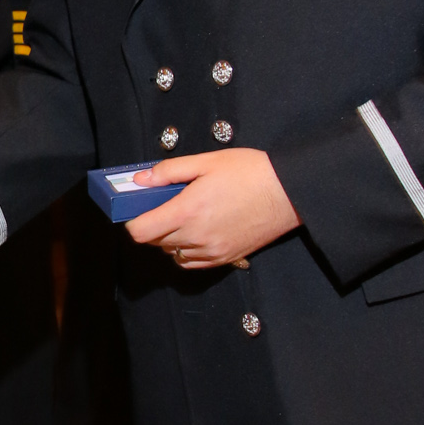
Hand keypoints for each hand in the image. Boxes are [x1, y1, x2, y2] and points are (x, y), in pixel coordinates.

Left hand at [127, 149, 299, 268]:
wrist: (289, 192)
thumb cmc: (249, 171)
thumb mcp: (206, 162)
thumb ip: (168, 172)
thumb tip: (139, 181)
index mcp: (188, 211)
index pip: (140, 232)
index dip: (134, 221)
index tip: (140, 209)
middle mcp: (196, 237)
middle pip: (155, 242)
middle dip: (154, 225)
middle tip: (166, 205)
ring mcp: (212, 251)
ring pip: (173, 254)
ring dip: (170, 239)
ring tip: (186, 217)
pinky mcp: (226, 259)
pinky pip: (192, 262)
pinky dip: (187, 251)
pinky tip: (198, 231)